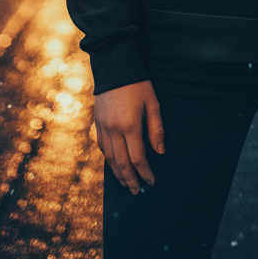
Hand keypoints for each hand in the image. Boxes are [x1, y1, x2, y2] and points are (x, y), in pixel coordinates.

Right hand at [94, 80, 164, 194]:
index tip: (152, 181)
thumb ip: (156, 129)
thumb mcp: (152, 103)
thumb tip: (160, 152)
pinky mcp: (97, 123)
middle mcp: (114, 130)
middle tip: (137, 191)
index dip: (145, 172)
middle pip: (122, 163)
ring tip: (126, 184)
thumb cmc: (137, 84)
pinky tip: (115, 165)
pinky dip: (109, 160)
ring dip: (118, 174)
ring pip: (109, 158)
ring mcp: (103, 128)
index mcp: (129, 126)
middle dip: (130, 179)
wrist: (114, 67)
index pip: (138, 158)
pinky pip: (102, 148)